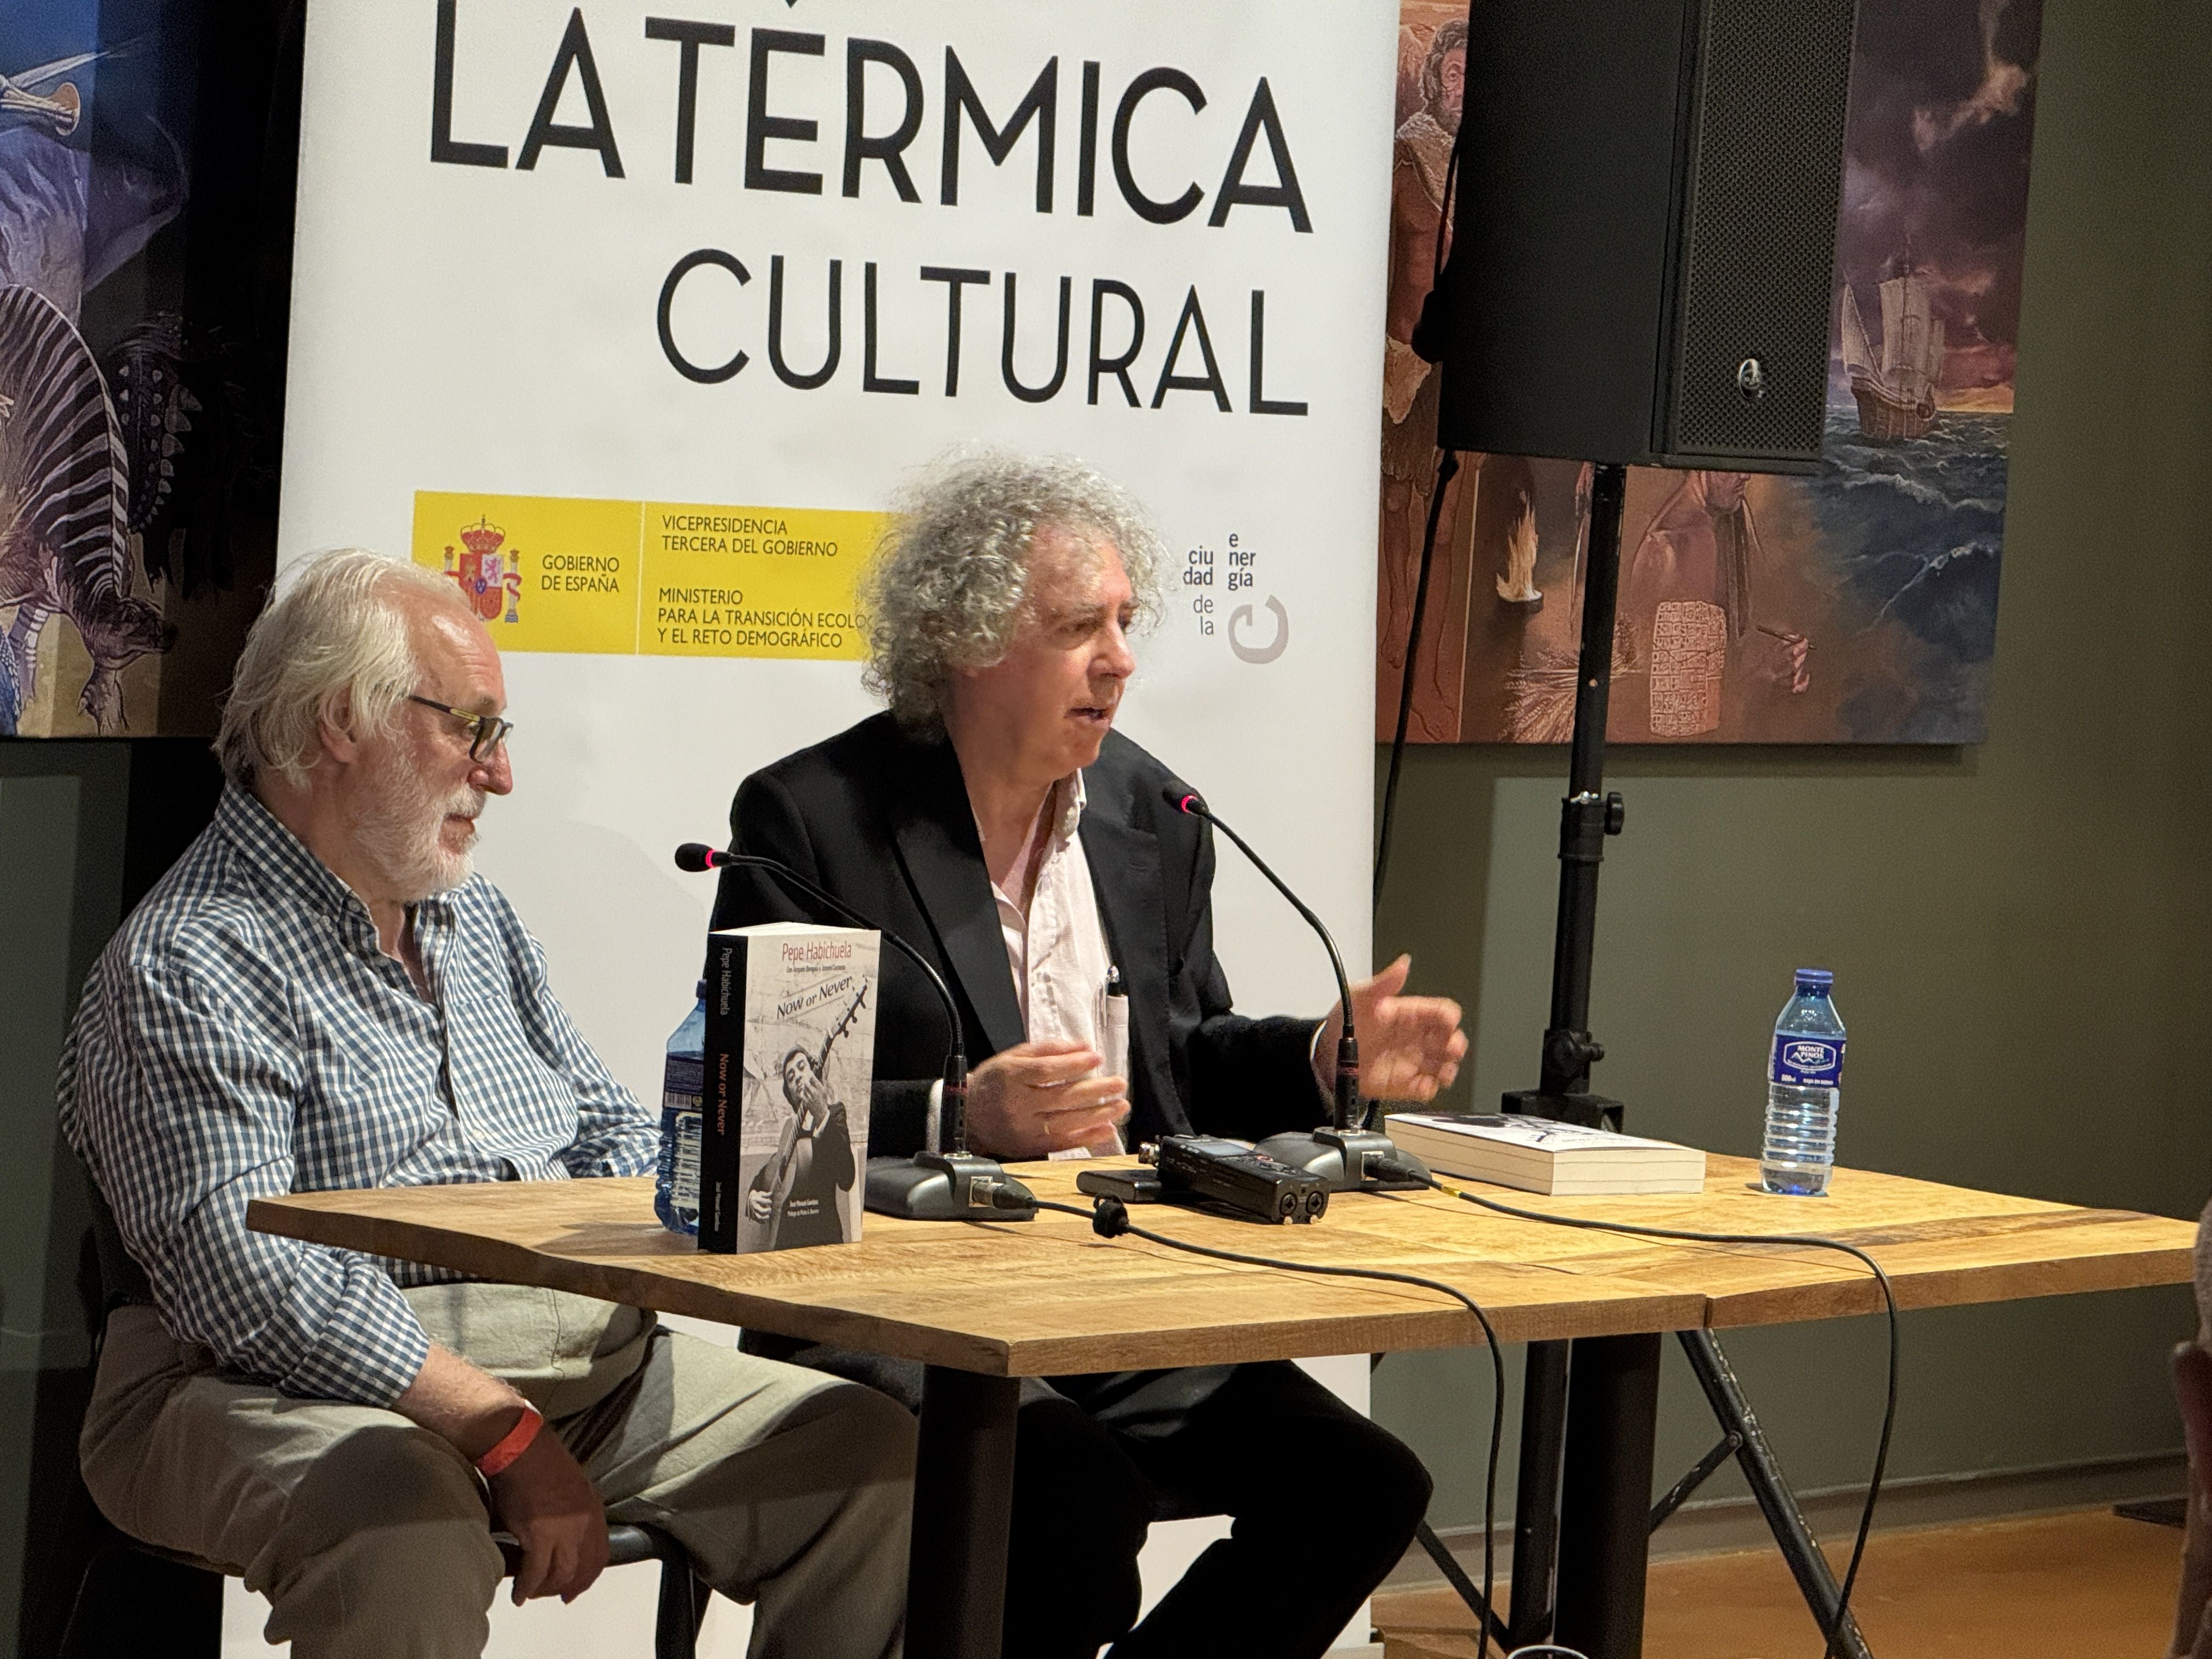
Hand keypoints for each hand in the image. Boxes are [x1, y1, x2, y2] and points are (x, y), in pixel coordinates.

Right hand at [487, 1421, 608, 1604]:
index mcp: (593, 1509)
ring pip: (561, 1575)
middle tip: (557, 1597)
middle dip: (570, 1587)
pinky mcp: (539, 1535)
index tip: (577, 1586)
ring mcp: (564, 1530)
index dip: (589, 1575)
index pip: (600, 1553)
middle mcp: (584, 1522)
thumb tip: (565, 1535)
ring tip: (533, 1593)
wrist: (521, 1447)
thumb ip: (575, 1512)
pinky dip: (526, 1587)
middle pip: (583, 1568)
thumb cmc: (539, 1461)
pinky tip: (518, 1594)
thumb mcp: (571, 1487)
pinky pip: (535, 1573)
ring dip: (546, 1589)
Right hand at [747, 1188, 773, 1222]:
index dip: (768, 1201)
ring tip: (768, 1215)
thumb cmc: (757, 1196)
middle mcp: (754, 1206)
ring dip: (765, 1217)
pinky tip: (766, 1217)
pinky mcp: (754, 1215)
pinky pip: (758, 1220)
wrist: (750, 1199)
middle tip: (770, 1209)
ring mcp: (753, 1211)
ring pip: (759, 1217)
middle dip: (767, 1210)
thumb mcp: (761, 1193)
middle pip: (761, 1210)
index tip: (770, 1202)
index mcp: (755, 1200)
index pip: (763, 1201)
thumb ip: (766, 1194)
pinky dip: (763, 1220)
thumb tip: (771, 1193)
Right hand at [963, 1041, 1129, 1158]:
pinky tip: (1104, 1129)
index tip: (1096, 1058)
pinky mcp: (1029, 1146)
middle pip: (1061, 1097)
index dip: (1074, 1064)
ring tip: (1119, 1106)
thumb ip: (1047, 1050)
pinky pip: (1061, 1143)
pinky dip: (1086, 1137)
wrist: (969, 1116)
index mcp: (1011, 1077)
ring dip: (1097, 1115)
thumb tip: (1081, 1047)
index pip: (1046, 1071)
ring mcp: (1023, 1128)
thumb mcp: (1013, 1057)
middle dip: (1095, 1091)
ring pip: (1065, 1122)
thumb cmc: (994, 1083)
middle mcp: (1017, 1104)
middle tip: (1118, 1084)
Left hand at [1315, 954, 1466, 1103]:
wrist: (1327, 1054)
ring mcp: (1413, 1060)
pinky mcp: (1406, 1082)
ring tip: (1442, 1070)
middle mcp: (1416, 1038)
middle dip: (1456, 1044)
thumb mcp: (1361, 996)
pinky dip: (1431, 1088)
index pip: (1442, 1012)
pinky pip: (1427, 1088)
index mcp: (1411, 1014)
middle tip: (1450, 1048)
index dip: (1449, 1018)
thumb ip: (1385, 983)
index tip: (1448, 1023)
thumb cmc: (1345, 1022)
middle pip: (1451, 1039)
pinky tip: (1424, 1083)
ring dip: (1448, 1068)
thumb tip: (1403, 963)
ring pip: (1445, 1064)